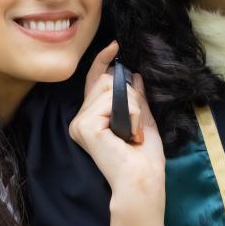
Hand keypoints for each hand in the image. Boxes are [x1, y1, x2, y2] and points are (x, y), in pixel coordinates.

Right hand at [69, 42, 165, 219]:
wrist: (143, 179)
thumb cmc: (144, 158)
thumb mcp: (144, 120)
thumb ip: (136, 98)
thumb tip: (135, 75)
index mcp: (92, 118)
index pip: (94, 82)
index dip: (102, 62)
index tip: (115, 46)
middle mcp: (80, 120)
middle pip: (106, 81)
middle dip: (131, 97)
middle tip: (135, 125)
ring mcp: (80, 123)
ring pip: (111, 88)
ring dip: (133, 107)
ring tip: (132, 132)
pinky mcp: (85, 126)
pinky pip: (112, 100)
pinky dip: (130, 114)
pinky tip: (128, 134)